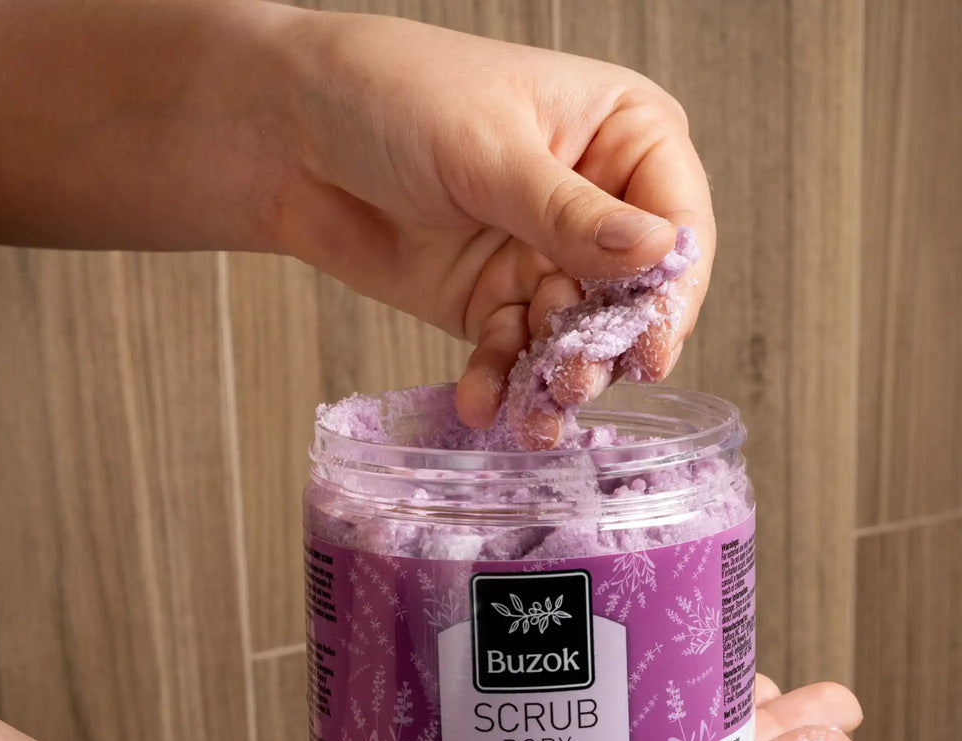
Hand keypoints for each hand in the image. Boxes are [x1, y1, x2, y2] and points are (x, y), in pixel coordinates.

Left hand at [269, 8, 714, 432]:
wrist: (291, 135)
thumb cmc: (394, 97)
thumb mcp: (490, 151)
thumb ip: (570, 213)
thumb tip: (658, 254)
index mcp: (622, 134)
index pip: (678, 220)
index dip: (671, 290)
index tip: (652, 344)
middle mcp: (593, 202)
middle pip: (629, 293)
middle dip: (605, 344)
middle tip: (578, 381)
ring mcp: (541, 256)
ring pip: (572, 335)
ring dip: (554, 378)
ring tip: (536, 415)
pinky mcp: (491, 301)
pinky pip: (510, 352)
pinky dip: (498, 382)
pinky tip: (482, 404)